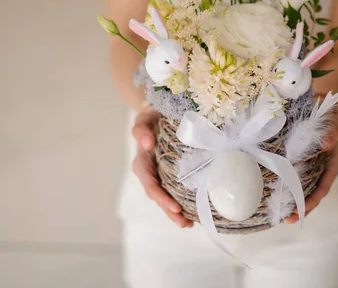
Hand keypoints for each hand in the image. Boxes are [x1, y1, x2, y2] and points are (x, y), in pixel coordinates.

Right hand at [131, 109, 192, 227]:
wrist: (158, 113)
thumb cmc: (150, 118)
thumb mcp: (143, 120)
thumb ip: (141, 130)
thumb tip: (146, 143)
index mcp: (142, 164)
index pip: (151, 185)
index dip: (162, 198)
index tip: (175, 207)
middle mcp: (151, 173)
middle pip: (159, 197)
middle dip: (171, 212)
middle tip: (185, 223)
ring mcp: (161, 175)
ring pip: (167, 197)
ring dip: (177, 212)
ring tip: (190, 223)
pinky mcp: (171, 174)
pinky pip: (176, 190)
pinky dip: (184, 201)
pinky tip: (195, 210)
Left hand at [285, 116, 337, 223]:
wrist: (318, 105)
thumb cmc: (326, 116)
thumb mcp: (331, 121)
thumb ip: (331, 132)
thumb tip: (327, 142)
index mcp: (332, 165)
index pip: (322, 188)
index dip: (311, 202)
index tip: (299, 211)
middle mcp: (322, 169)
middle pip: (313, 194)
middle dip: (301, 208)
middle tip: (287, 219)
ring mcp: (312, 168)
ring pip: (303, 190)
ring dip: (293, 202)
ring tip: (280, 214)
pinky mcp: (300, 164)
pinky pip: (294, 179)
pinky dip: (286, 188)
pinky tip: (275, 195)